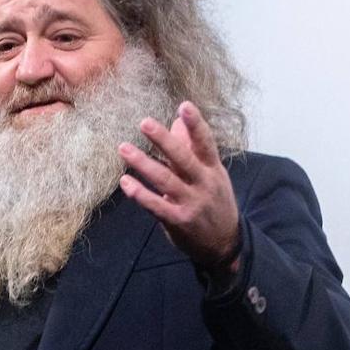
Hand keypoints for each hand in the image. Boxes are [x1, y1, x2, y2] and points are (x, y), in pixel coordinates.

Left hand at [117, 101, 240, 274]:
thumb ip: (192, 150)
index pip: (206, 143)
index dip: (196, 124)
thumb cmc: (214, 202)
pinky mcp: (178, 220)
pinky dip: (139, 194)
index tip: (184, 105)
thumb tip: (175, 122)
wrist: (225, 244)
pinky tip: (125, 181)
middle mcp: (204, 184)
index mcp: (213, 169)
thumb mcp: (211, 174)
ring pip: (165, 180)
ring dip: (143, 163)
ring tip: (124, 148)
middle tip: (144, 122)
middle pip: (183, 158)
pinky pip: (156, 205)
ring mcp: (191, 203)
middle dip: (164, 140)